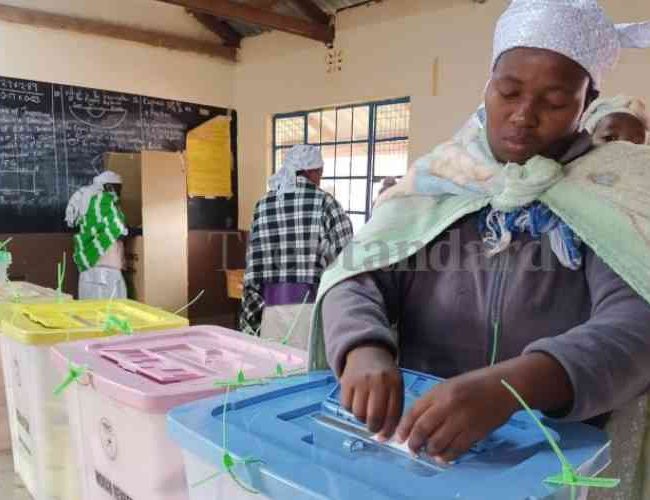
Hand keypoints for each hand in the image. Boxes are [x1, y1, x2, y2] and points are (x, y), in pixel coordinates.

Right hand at [340, 345, 402, 439]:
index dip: (388, 430)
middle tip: (374, 428)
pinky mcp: (346, 382)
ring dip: (362, 419)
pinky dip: (351, 410)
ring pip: (358, 414)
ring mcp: (360, 381)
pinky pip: (346, 406)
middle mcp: (377, 381)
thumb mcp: (395, 385)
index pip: (393, 414)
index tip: (385, 437)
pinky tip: (356, 403)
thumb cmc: (384, 374)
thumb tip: (385, 435)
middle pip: (374, 416)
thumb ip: (394, 407)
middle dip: (374, 428)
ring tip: (365, 413)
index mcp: (394, 383)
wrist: (367, 352)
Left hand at [395, 353, 572, 463]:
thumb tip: (416, 423)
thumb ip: (433, 402)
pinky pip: (455, 450)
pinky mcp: (475, 433)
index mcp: (439, 392)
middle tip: (412, 449)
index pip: (414, 411)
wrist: (504, 387)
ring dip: (429, 451)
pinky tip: (442, 457)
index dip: (404, 427)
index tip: (399, 437)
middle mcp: (448, 405)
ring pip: (437, 442)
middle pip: (422, 429)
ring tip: (428, 452)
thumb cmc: (474, 385)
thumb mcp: (449, 386)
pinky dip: (446, 456)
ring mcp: (461, 420)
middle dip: (413, 443)